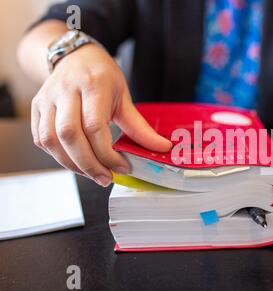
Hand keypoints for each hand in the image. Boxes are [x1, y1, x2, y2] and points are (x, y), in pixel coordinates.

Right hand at [31, 44, 171, 185]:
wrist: (75, 57)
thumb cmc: (101, 77)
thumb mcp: (124, 97)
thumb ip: (140, 126)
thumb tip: (163, 148)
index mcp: (92, 85)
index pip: (94, 126)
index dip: (107, 153)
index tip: (122, 166)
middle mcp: (65, 91)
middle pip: (69, 135)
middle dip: (88, 164)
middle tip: (106, 178)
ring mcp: (46, 99)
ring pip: (50, 140)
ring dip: (72, 164)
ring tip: (93, 174)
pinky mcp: (36, 109)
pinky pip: (41, 139)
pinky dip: (59, 157)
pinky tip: (78, 162)